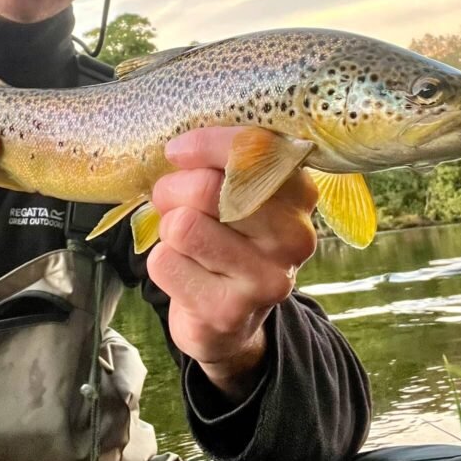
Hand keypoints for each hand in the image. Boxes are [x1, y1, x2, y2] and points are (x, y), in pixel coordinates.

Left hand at [149, 126, 317, 402]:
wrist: (231, 315)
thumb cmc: (230, 235)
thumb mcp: (240, 192)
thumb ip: (226, 162)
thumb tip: (181, 149)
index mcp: (299, 194)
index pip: (254, 152)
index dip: (206, 145)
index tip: (177, 151)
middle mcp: (293, 237)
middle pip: (208, 189)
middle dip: (173, 189)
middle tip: (168, 197)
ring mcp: (265, 278)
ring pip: (184, 226)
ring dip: (167, 225)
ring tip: (178, 235)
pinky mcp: (229, 311)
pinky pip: (165, 263)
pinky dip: (161, 260)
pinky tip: (182, 270)